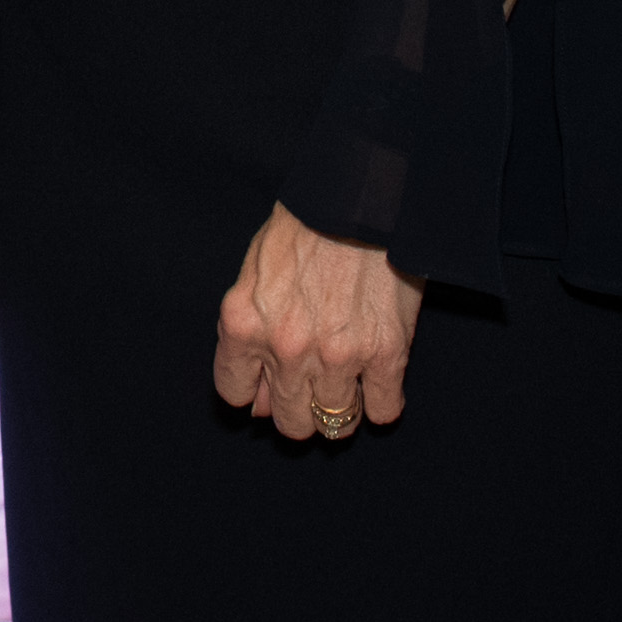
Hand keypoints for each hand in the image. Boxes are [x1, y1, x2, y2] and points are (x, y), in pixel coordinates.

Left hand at [212, 202, 422, 438]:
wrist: (358, 198)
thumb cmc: (303, 228)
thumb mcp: (254, 275)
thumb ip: (248, 339)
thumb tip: (256, 403)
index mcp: (243, 325)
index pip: (235, 393)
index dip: (255, 393)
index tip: (269, 387)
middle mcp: (286, 349)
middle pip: (289, 421)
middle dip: (298, 410)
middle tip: (312, 388)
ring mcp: (338, 356)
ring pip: (335, 422)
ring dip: (341, 409)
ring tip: (348, 384)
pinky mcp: (386, 355)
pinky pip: (385, 411)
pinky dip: (383, 404)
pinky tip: (378, 382)